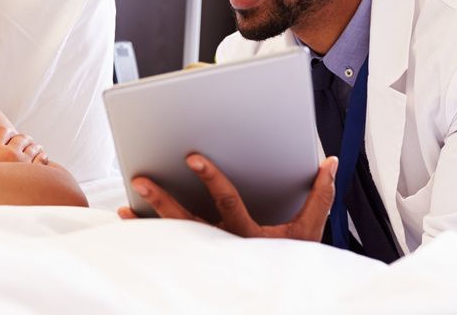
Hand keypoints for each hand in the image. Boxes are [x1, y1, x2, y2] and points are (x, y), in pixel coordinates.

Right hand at [0, 127, 48, 164]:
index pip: (3, 131)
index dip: (7, 133)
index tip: (9, 136)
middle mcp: (10, 154)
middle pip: (21, 137)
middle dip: (23, 139)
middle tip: (24, 142)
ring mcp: (24, 163)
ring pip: (33, 147)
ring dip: (34, 147)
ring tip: (35, 148)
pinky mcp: (34, 173)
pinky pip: (42, 158)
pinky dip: (42, 156)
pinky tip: (41, 157)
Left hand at [118, 154, 337, 241]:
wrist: (280, 298)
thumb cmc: (293, 262)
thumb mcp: (310, 232)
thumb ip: (320, 196)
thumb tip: (330, 162)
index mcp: (249, 235)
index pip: (227, 202)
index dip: (211, 179)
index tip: (193, 158)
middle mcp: (223, 246)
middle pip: (187, 221)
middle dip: (163, 199)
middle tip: (141, 178)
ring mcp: (207, 257)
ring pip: (173, 235)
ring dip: (147, 217)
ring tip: (127, 200)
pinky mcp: (197, 262)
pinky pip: (167, 248)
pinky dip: (145, 233)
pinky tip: (127, 217)